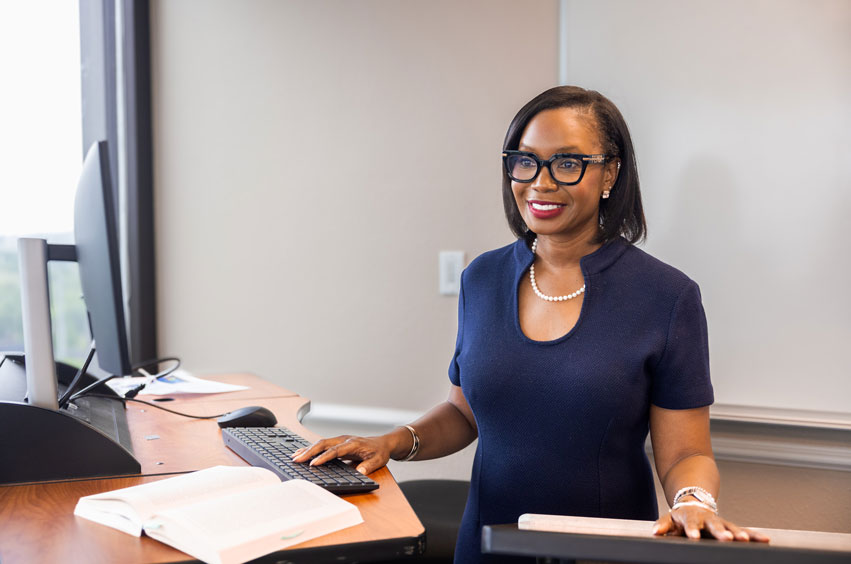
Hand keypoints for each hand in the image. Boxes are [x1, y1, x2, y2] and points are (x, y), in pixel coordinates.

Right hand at [290, 434, 392, 474]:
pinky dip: (311, 449)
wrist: (382, 443)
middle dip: (309, 451)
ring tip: (294, 457)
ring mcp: (340, 440)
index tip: (313, 464)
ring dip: (307, 449)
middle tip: (296, 459)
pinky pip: (322, 445)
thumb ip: (369, 466)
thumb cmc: (379, 451)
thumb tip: (360, 472)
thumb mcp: (378, 460)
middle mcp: (344, 440)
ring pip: (320, 443)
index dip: (323, 457)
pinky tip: (302, 453)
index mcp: (353, 443)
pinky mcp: (337, 443)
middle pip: (323, 443)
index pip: (335, 450)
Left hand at [653, 505, 769, 541]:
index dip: (692, 530)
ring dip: (738, 533)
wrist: (694, 502)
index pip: (690, 523)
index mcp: (690, 517)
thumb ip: (663, 526)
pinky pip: (744, 531)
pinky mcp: (730, 526)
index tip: (693, 537)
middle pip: (713, 524)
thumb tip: (655, 532)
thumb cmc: (681, 516)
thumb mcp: (669, 519)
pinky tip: (765, 540)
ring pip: (730, 526)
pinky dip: (754, 535)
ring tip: (745, 540)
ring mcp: (720, 521)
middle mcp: (707, 518)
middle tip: (726, 538)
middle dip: (720, 532)